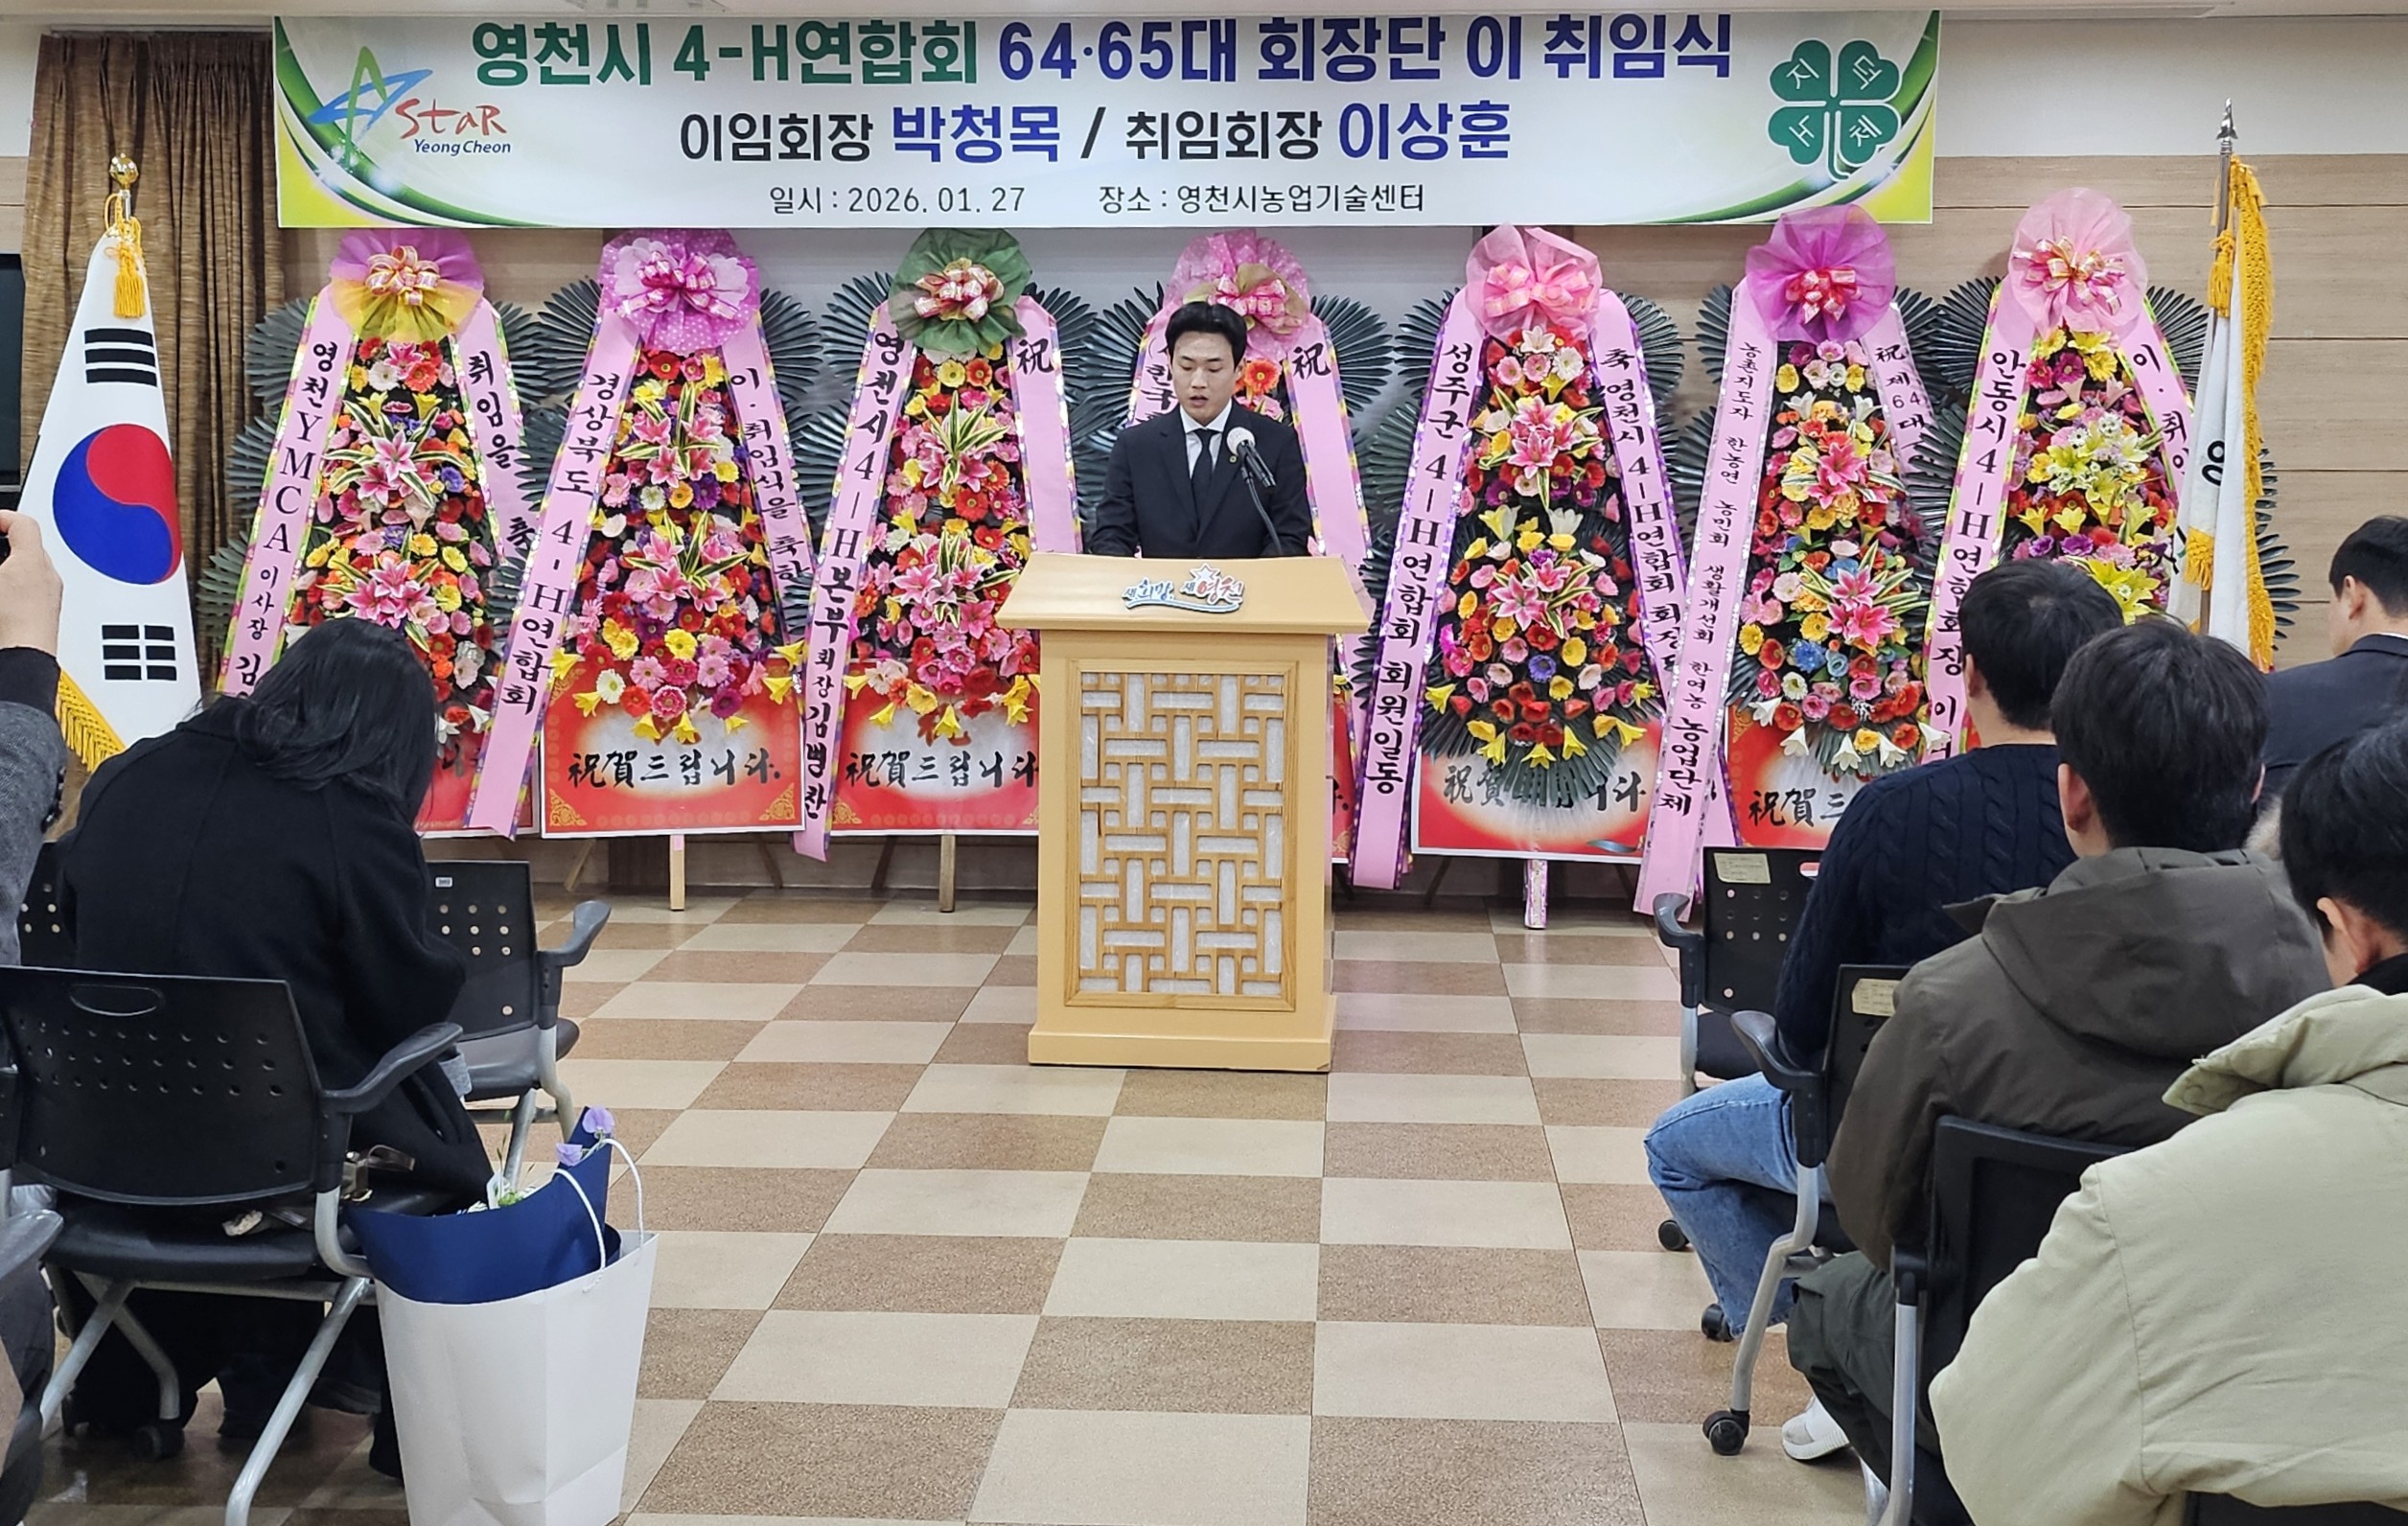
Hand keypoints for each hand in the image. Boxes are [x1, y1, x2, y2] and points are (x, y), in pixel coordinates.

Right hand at [0, 511, 64, 655]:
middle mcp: (48, 576)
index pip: (23, 523)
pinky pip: (33, 589)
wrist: (24, 658)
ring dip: (11, 567)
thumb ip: (1, 555)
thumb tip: (2, 540)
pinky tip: (6, 598)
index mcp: (33, 561)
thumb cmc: (10, 623)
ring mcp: (51, 596)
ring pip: (29, 569)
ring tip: (3, 579)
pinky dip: (17, 586)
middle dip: (4, 545)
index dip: (2, 518)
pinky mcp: (47, 614)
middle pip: (27, 546)